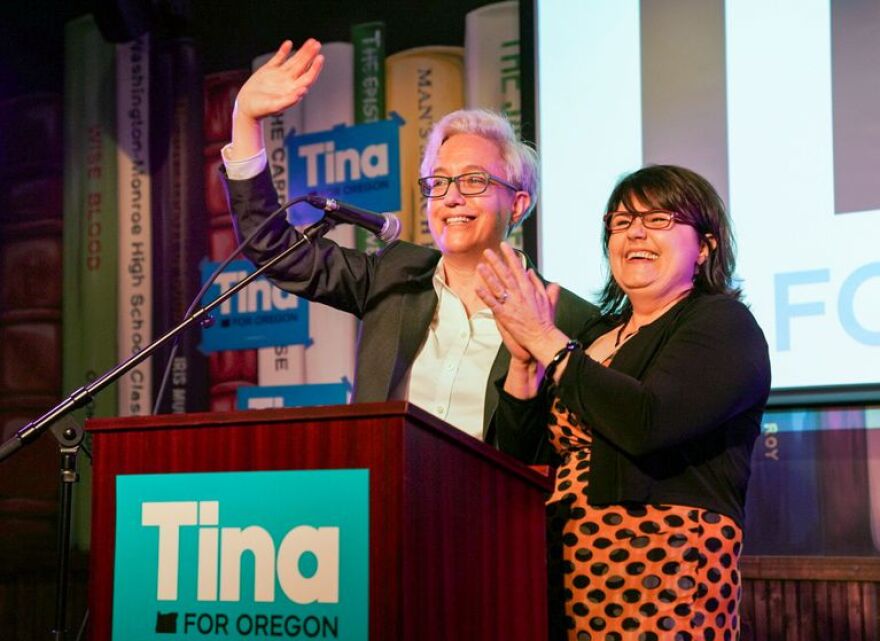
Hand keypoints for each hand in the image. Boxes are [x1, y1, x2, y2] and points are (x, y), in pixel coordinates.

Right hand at [235, 39, 323, 122]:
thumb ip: (290, 99)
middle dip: (310, 55)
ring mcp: (279, 75)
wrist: (246, 107)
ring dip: (303, 51)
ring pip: (294, 60)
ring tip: (311, 41)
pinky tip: (289, 43)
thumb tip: (304, 91)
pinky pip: (278, 58)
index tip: (320, 57)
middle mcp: (289, 81)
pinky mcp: (268, 70)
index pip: (308, 77)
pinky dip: (283, 51)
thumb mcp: (275, 106)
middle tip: (317, 44)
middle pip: (303, 66)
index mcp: (293, 90)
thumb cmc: (261, 110)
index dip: (315, 67)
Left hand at [475, 242, 563, 362]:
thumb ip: (539, 284)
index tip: (504, 245)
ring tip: (479, 265)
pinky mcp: (504, 315)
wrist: (542, 337)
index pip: (518, 268)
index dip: (510, 255)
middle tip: (486, 251)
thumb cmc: (545, 320)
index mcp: (529, 289)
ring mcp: (511, 304)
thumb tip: (531, 272)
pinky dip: (485, 295)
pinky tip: (477, 287)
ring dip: (488, 275)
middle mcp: (519, 294)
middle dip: (496, 261)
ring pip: (497, 286)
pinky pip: (492, 303)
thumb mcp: (547, 299)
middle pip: (505, 274)